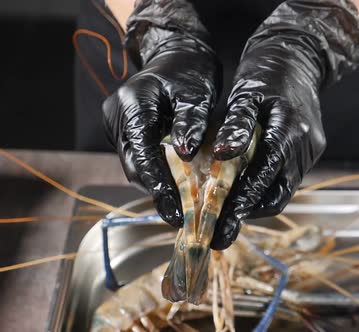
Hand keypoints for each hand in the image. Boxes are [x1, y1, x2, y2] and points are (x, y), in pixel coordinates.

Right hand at [103, 0, 219, 227]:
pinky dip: (158, 174)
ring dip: (158, 186)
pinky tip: (179, 190)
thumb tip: (185, 155)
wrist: (176, 53)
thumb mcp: (196, 93)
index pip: (142, 153)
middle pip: (134, 165)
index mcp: (132, 104)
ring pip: (135, 166)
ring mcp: (117, 125)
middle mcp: (116, 117)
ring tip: (184, 210)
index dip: (159, 185)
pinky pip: (140, 159)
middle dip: (159, 193)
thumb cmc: (189, 69)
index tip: (175, 211)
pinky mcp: (125, 132)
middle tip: (184, 218)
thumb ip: (190, 122)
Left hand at [210, 0, 358, 249]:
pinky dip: (264, 191)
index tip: (218, 227)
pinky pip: (286, 181)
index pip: (263, 178)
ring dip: (255, 207)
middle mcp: (306, 148)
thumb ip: (236, 126)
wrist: (298, 59)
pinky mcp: (311, 154)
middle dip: (246, 216)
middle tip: (218, 234)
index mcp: (290, 131)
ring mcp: (311, 153)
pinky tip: (242, 195)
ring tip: (226, 218)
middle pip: (277, 195)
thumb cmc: (266, 74)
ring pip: (283, 193)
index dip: (240, 205)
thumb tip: (221, 158)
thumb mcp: (245, 94)